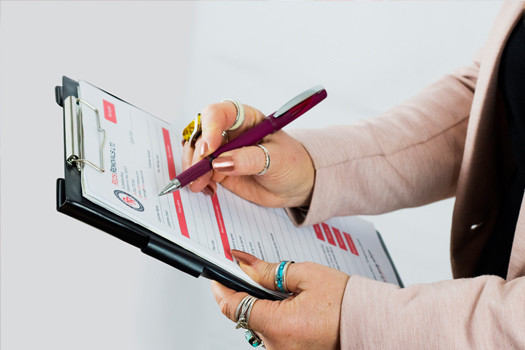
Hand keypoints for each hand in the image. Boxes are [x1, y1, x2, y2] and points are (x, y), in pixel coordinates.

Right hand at [181, 101, 314, 207]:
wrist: (295, 184)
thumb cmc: (291, 163)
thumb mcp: (276, 159)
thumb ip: (249, 159)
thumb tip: (220, 163)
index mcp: (246, 118)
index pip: (219, 114)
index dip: (209, 129)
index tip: (208, 150)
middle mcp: (229, 131)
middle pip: (200, 133)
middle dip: (196, 154)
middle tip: (201, 173)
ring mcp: (222, 150)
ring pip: (195, 152)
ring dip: (194, 169)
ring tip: (202, 185)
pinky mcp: (218, 168)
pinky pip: (199, 171)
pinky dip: (198, 180)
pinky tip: (208, 189)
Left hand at [211, 250, 349, 349]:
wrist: (371, 322)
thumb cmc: (345, 301)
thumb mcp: (305, 275)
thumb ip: (268, 271)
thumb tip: (243, 264)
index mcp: (278, 325)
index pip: (233, 307)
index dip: (221, 288)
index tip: (217, 276)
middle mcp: (277, 347)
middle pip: (245, 316)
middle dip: (248, 295)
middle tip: (261, 277)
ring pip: (258, 325)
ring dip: (263, 307)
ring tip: (286, 293)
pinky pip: (272, 334)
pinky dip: (275, 319)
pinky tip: (291, 307)